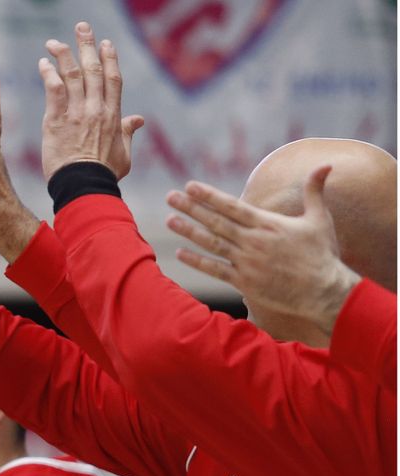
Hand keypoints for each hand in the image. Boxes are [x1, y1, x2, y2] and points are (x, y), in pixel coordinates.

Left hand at [39, 22, 144, 180]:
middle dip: (87, 46)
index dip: (110, 58)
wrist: (84, 187)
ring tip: (54, 42)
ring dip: (63, 55)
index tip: (105, 43)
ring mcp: (76, 113)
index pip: (113, 78)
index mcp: (113, 115)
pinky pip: (53, 90)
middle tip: (81, 27)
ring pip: (71, 75)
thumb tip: (139, 120)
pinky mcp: (55, 121)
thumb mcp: (123, 154)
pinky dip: (48, 74)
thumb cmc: (104, 176)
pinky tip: (43, 64)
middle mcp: (96, 109)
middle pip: (93, 69)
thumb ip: (128, 133)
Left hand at [166, 165, 360, 335]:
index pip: (232, 206)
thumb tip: (326, 163)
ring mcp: (246, 262)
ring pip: (211, 243)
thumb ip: (315, 191)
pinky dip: (197, 262)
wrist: (323, 291)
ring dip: (189, 231)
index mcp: (268, 223)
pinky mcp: (244, 282)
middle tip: (170, 197)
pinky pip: (215, 270)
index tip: (190, 186)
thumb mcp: (320, 218)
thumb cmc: (322, 254)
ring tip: (169, 220)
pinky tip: (180, 253)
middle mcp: (253, 241)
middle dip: (191, 208)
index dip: (209, 195)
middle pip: (216, 221)